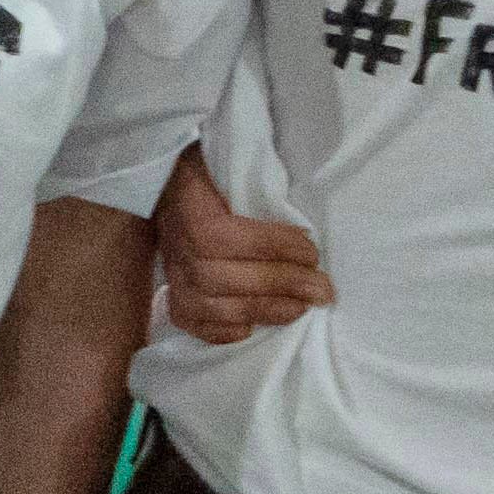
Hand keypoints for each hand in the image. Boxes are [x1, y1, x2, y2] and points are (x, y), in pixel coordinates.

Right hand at [147, 138, 332, 346]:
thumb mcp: (228, 161)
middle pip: (225, 278)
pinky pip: (196, 325)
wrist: (170, 183)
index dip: (272, 248)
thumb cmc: (212, 172)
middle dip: (282, 284)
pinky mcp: (173, 297)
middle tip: (322, 289)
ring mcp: (173, 277)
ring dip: (264, 310)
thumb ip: (258, 178)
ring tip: (302, 307)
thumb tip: (302, 210)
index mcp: (188, 209)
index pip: (227, 237)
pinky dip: (224, 332)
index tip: (312, 251)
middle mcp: (176, 248)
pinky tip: (254, 326)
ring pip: (214, 307)